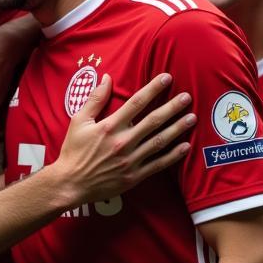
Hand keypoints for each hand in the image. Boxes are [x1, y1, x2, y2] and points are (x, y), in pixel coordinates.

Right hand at [54, 73, 193, 202]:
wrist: (71, 184)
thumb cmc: (73, 151)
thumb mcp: (78, 121)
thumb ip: (94, 99)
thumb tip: (107, 78)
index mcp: (110, 126)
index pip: (136, 103)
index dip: (153, 89)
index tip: (166, 78)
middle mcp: (123, 142)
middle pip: (153, 121)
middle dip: (172, 107)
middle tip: (187, 97)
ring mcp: (131, 160)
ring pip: (159, 141)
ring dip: (177, 129)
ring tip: (192, 118)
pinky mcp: (135, 176)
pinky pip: (158, 164)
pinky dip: (173, 155)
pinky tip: (186, 146)